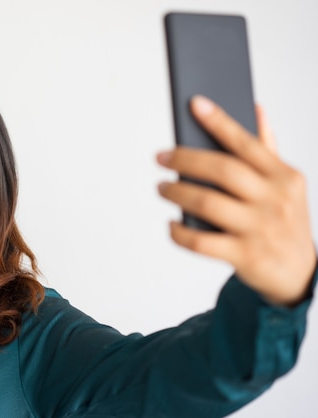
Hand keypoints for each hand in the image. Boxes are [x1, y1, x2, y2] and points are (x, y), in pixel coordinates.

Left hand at [157, 95, 315, 305]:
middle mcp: (274, 200)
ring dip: (176, 193)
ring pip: (207, 203)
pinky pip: (201, 241)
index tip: (195, 104)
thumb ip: (267, 149)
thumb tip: (256, 109)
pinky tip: (171, 223)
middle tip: (160, 157)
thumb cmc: (282, 220)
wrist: (298, 273)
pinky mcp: (245, 256)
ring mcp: (260, 229)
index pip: (247, 143)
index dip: (220, 122)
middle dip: (185, 159)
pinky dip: (179, 232)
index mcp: (283, 176)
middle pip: (222, 170)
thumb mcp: (285, 184)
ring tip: (161, 188)